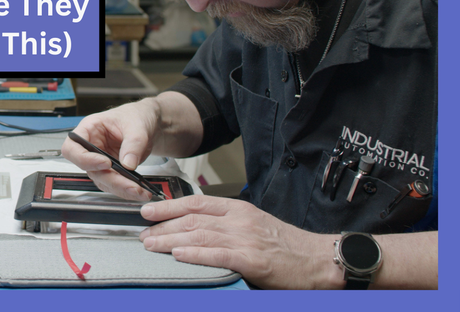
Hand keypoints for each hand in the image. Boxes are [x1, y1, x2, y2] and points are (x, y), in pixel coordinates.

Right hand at [61, 100, 159, 200]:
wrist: (148, 124)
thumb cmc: (136, 116)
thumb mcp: (137, 126)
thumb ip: (133, 143)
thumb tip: (128, 164)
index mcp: (89, 129)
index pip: (72, 148)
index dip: (84, 159)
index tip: (105, 163)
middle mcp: (91, 147)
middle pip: (89, 170)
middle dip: (111, 180)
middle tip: (131, 186)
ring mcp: (100, 161)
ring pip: (102, 180)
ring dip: (120, 188)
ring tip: (139, 191)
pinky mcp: (111, 171)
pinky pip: (114, 184)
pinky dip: (126, 190)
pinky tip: (139, 191)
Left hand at [139, 195, 338, 288]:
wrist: (319, 259)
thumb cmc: (287, 244)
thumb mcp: (254, 224)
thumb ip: (227, 223)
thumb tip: (196, 227)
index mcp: (239, 209)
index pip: (196, 202)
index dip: (168, 205)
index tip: (148, 210)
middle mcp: (239, 220)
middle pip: (192, 218)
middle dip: (163, 226)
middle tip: (142, 233)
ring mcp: (245, 239)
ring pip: (199, 235)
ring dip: (170, 240)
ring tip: (151, 245)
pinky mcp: (252, 260)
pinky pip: (217, 255)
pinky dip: (194, 254)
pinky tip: (178, 255)